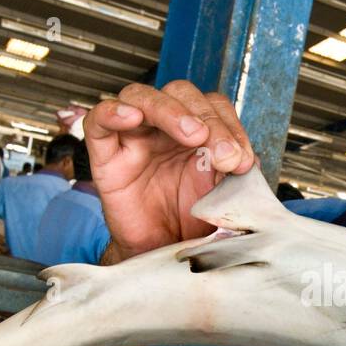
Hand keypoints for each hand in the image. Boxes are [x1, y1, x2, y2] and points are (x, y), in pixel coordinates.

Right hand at [83, 81, 256, 257]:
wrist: (159, 252)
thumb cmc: (188, 221)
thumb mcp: (222, 196)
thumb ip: (234, 174)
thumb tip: (247, 159)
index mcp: (195, 131)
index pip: (213, 106)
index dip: (231, 126)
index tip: (243, 160)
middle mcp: (164, 127)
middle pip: (181, 93)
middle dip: (209, 119)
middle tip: (225, 154)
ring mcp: (134, 136)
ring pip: (143, 97)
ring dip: (171, 110)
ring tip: (194, 134)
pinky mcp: (105, 154)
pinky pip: (99, 120)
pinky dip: (113, 112)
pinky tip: (132, 116)